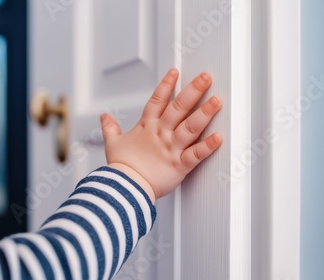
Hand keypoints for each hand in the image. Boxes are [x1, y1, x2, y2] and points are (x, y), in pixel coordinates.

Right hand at [100, 68, 222, 201]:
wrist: (124, 188)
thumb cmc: (121, 167)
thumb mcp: (112, 143)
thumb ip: (110, 128)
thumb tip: (104, 117)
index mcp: (146, 127)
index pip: (157, 101)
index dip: (166, 85)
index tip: (176, 72)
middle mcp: (160, 134)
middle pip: (178, 108)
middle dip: (193, 91)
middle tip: (206, 77)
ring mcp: (171, 149)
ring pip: (190, 127)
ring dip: (204, 113)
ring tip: (217, 101)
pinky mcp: (179, 165)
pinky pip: (195, 154)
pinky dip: (208, 146)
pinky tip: (218, 137)